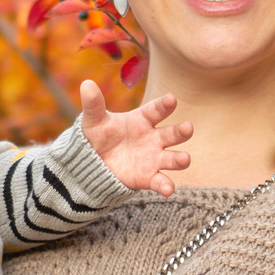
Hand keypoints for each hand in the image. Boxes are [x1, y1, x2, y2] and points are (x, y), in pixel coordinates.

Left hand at [78, 80, 193, 197]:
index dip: (164, 105)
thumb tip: (86, 84)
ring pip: (172, 158)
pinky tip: (168, 190)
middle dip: (182, 131)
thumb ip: (94, 104)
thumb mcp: (94, 120)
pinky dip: (165, 186)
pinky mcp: (148, 177)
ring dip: (180, 159)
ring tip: (184, 159)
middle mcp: (153, 138)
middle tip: (188, 128)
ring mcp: (153, 158)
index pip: (157, 110)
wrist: (93, 162)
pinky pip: (160, 181)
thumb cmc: (99, 136)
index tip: (171, 99)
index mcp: (142, 120)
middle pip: (172, 133)